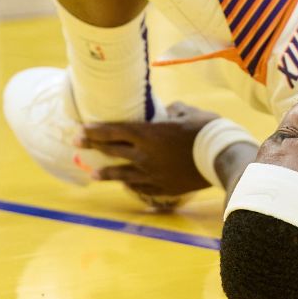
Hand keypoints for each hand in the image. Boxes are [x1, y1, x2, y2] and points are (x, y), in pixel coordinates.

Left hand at [77, 102, 220, 198]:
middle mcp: (145, 155)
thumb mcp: (189, 112)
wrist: (222, 158)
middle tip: (76, 143)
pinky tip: (125, 185)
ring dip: (106, 172)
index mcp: (149, 134)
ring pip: (122, 174)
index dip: (95, 130)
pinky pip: (140, 186)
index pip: (115, 131)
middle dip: (92, 146)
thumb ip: (174, 111)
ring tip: (93, 173)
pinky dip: (130, 184)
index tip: (80, 129)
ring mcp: (152, 173)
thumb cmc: (207, 130)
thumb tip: (168, 111)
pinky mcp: (162, 187)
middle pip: (113, 150)